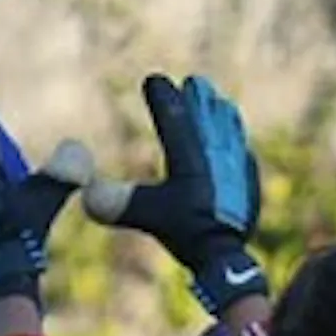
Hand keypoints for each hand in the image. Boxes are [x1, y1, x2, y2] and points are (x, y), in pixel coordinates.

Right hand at [81, 74, 266, 313]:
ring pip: (229, 133)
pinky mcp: (250, 186)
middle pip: (206, 119)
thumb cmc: (187, 233)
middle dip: (198, 101)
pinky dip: (235, 144)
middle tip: (194, 83)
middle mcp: (216, 155)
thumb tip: (86, 194)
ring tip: (220, 104)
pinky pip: (242, 155)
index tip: (154, 79)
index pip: (174, 118)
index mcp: (190, 155)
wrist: (228, 256)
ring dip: (220, 117)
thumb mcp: (148, 214)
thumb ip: (118, 202)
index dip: (163, 98)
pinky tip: (237, 144)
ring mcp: (237, 169)